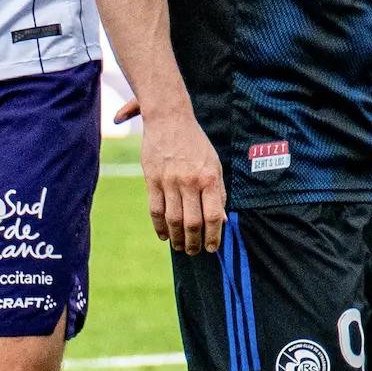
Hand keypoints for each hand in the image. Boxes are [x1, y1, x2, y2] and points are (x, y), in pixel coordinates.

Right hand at [140, 110, 224, 254]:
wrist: (169, 119)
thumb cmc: (196, 144)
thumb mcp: (214, 165)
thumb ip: (217, 193)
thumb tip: (220, 221)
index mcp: (208, 178)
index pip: (213, 216)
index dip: (213, 237)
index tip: (212, 248)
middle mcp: (189, 181)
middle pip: (192, 222)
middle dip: (194, 242)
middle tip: (194, 251)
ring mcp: (169, 181)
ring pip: (173, 219)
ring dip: (177, 238)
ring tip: (180, 246)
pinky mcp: (152, 179)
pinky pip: (155, 209)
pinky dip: (159, 226)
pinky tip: (163, 234)